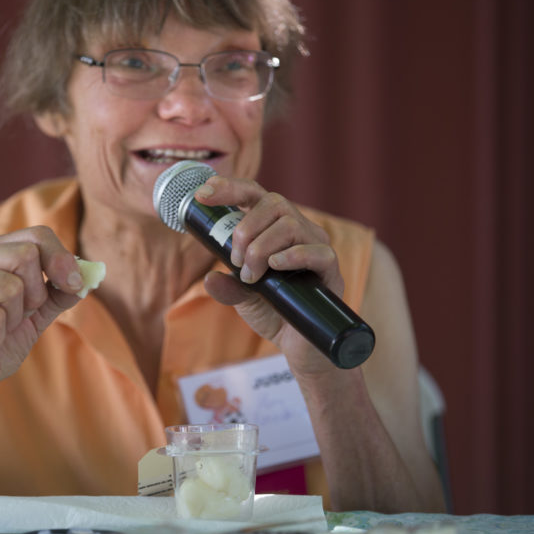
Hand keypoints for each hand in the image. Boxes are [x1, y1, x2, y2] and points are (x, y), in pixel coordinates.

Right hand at [0, 226, 82, 407]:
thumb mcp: (38, 313)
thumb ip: (59, 291)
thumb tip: (85, 275)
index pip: (37, 235)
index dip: (61, 260)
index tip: (73, 284)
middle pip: (26, 255)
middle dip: (32, 297)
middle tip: (11, 318)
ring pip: (10, 288)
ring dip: (11, 321)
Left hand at [196, 175, 343, 373]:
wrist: (300, 346)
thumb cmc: (273, 312)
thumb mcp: (242, 298)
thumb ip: (227, 287)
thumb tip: (209, 279)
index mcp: (273, 228)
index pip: (254, 194)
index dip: (229, 188)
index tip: (202, 194)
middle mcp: (298, 230)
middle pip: (274, 203)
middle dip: (246, 230)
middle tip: (236, 261)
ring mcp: (316, 247)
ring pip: (290, 224)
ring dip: (261, 248)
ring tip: (252, 277)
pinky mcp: (331, 271)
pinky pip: (318, 251)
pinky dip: (294, 256)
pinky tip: (275, 266)